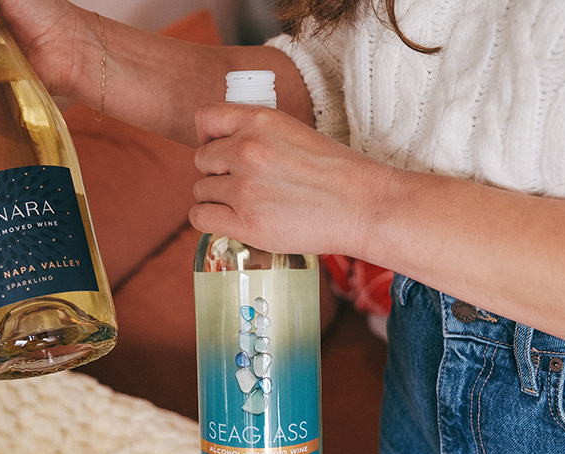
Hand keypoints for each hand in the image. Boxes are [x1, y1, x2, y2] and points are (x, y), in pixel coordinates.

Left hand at [192, 102, 391, 256]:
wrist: (364, 205)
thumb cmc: (335, 172)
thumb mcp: (294, 132)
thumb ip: (257, 133)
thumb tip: (223, 147)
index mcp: (260, 120)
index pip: (205, 118)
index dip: (208, 135)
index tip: (220, 148)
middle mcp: (247, 150)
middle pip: (201, 159)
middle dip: (217, 171)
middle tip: (242, 183)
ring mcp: (244, 189)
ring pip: (200, 190)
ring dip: (217, 198)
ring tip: (247, 204)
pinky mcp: (245, 223)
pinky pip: (200, 218)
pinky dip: (211, 220)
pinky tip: (231, 220)